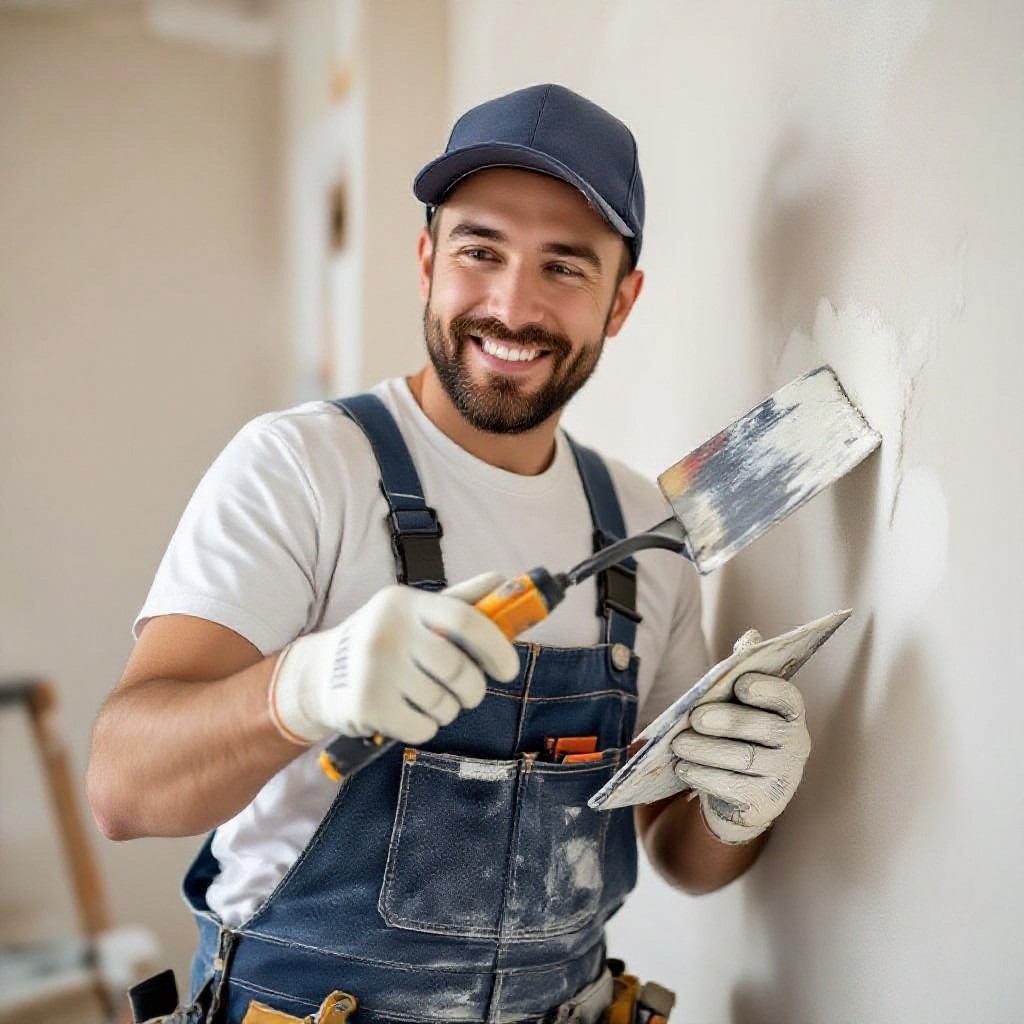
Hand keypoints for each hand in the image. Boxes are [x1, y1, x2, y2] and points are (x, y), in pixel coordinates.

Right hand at [269, 573, 519, 745]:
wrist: (319, 674)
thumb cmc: (383, 641)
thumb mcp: (414, 613)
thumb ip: (459, 601)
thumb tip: (503, 580)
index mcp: (406, 602)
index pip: (466, 620)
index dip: (497, 648)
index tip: (508, 670)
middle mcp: (389, 630)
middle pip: (459, 670)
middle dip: (473, 689)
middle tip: (468, 694)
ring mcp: (375, 668)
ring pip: (443, 703)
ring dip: (447, 710)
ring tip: (429, 701)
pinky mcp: (367, 704)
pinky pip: (422, 728)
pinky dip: (425, 727)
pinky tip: (407, 714)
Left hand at [670, 673, 810, 843]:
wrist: (736, 793)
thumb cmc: (735, 734)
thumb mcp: (738, 705)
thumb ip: (741, 673)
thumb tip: (751, 636)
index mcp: (789, 714)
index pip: (788, 698)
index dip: (767, 689)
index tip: (739, 684)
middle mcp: (795, 745)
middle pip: (765, 728)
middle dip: (728, 720)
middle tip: (696, 717)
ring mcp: (783, 777)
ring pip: (745, 759)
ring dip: (707, 750)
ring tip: (678, 744)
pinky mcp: (764, 804)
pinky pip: (733, 788)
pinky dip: (704, 776)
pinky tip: (683, 768)